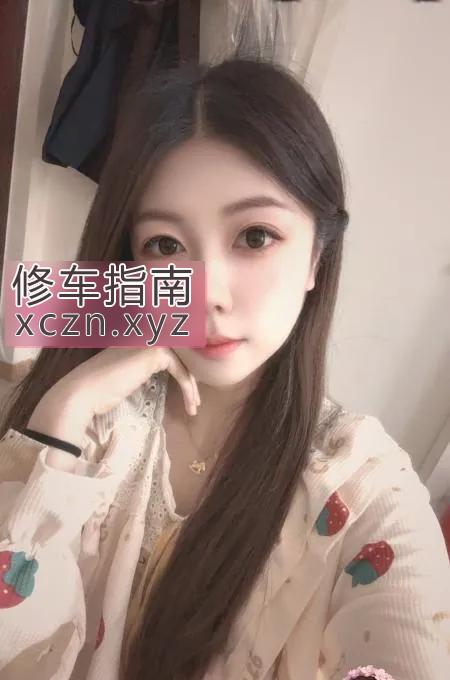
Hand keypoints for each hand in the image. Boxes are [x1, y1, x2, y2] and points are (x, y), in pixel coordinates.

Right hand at [27, 347, 199, 454]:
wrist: (84, 393)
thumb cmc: (100, 388)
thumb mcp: (127, 372)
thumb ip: (143, 365)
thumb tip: (170, 368)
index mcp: (137, 331)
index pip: (171, 346)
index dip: (183, 366)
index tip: (190, 387)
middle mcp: (146, 330)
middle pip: (181, 352)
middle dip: (191, 375)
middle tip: (195, 399)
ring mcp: (151, 339)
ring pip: (183, 361)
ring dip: (191, 384)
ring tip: (194, 405)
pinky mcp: (155, 352)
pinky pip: (180, 370)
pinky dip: (187, 387)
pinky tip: (190, 403)